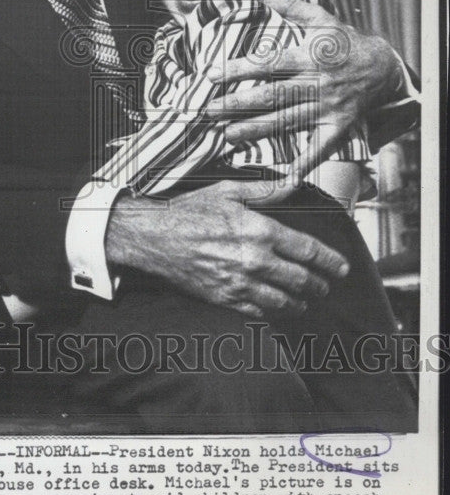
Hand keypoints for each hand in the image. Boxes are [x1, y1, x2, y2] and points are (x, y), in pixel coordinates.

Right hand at [105, 177, 348, 317]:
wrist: (152, 237)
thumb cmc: (188, 211)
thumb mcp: (227, 191)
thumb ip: (264, 191)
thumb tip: (292, 182)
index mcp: (260, 231)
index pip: (308, 251)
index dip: (330, 261)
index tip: (341, 268)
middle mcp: (255, 260)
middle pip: (301, 279)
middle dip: (319, 284)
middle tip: (326, 286)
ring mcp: (240, 283)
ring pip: (283, 301)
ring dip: (300, 302)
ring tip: (305, 301)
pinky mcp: (225, 299)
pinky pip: (258, 312)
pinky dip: (273, 311)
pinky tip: (277, 308)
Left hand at [205, 0, 405, 179]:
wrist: (384, 67)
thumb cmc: (344, 41)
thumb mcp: (320, 18)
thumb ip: (288, 6)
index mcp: (309, 56)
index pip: (269, 64)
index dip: (240, 69)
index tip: (212, 75)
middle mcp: (316, 84)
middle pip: (272, 96)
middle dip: (238, 104)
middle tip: (209, 111)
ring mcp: (327, 108)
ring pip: (287, 122)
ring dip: (256, 130)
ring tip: (227, 136)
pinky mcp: (337, 128)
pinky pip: (319, 149)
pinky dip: (302, 164)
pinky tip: (283, 178)